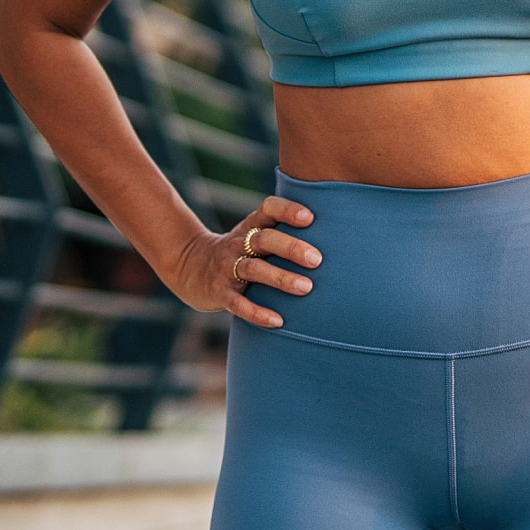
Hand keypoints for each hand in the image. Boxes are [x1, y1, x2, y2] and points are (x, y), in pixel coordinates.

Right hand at [168, 195, 320, 328]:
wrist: (191, 268)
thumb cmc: (241, 251)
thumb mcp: (256, 235)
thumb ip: (285, 232)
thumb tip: (338, 236)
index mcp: (251, 225)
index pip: (268, 209)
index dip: (287, 211)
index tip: (310, 218)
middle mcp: (239, 243)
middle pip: (264, 239)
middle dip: (290, 248)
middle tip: (317, 260)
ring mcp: (227, 267)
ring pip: (253, 270)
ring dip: (280, 278)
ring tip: (306, 288)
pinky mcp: (219, 292)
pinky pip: (237, 303)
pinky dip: (257, 313)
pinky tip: (279, 321)